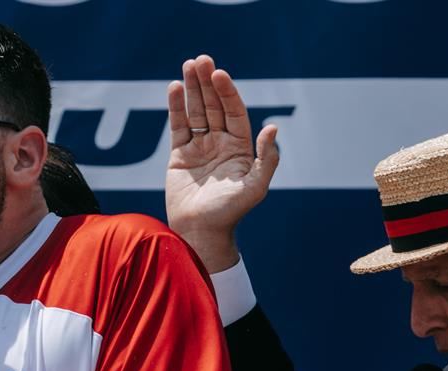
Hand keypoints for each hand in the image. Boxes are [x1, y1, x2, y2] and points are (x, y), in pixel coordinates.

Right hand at [165, 55, 278, 272]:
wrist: (200, 232)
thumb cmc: (230, 213)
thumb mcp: (255, 188)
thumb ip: (267, 159)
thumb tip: (273, 127)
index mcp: (240, 148)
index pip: (234, 112)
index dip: (227, 92)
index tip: (218, 74)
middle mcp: (220, 143)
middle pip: (214, 105)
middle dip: (207, 82)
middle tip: (200, 60)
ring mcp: (200, 147)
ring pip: (196, 111)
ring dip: (192, 88)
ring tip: (187, 65)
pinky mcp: (180, 154)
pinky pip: (178, 126)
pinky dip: (176, 107)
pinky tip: (174, 88)